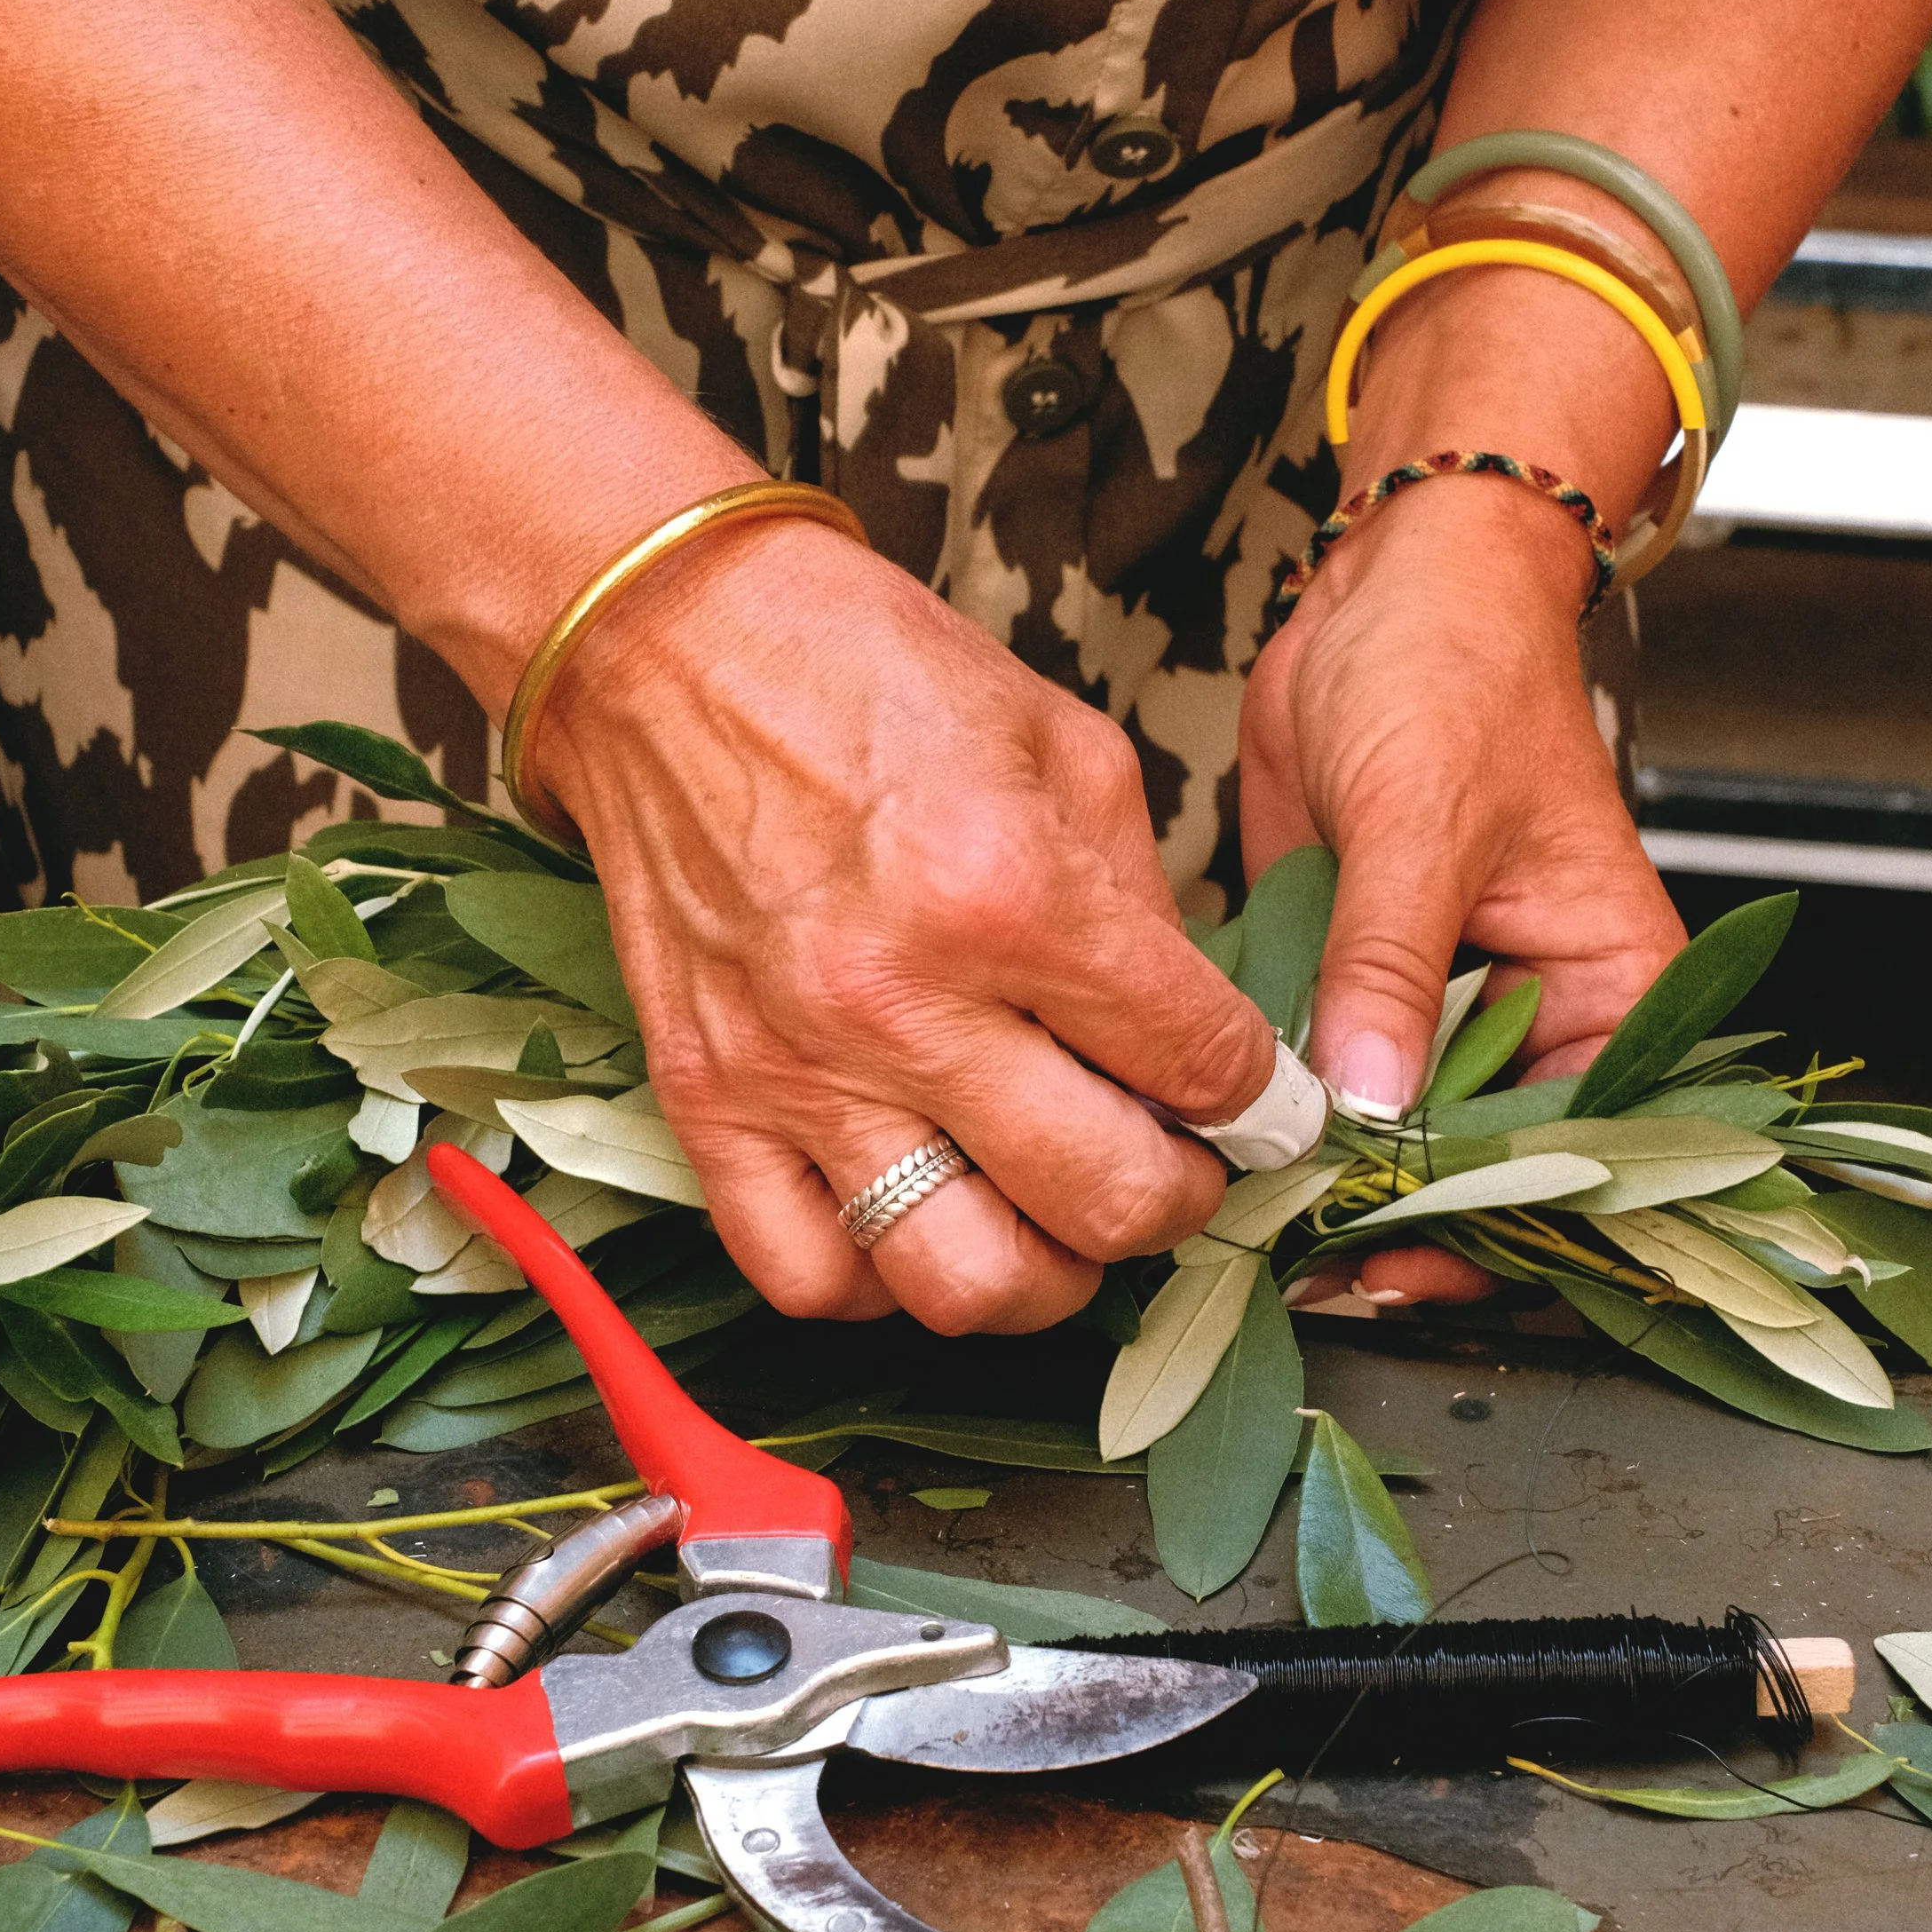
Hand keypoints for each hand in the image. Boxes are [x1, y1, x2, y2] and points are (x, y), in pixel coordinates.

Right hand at [536, 521, 1278, 1333]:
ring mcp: (793, 1069)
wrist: (671, 649)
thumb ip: (1145, 910)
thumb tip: (1202, 1044)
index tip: (1259, 1099)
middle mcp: (900, 1002)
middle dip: (1179, 1199)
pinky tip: (926, 1217)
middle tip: (1176, 1163)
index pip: (1198, 1065)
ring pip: (965, 1282)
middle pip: (1104, 1202)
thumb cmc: (870, 677)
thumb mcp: (1064, 748)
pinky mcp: (704, 1102)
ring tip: (1057, 1214)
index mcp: (1008, 892)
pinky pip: (810, 1276)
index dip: (1260, 1097)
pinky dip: (886, 1280)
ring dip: (1047, 1274)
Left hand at [1239, 474, 1686, 1309]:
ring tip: (1240, 1219)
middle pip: (1479, 1173)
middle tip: (1293, 1254)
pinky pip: (1324, 1082)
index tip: (1389, 1259)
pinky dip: (1278, 1116)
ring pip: (1392, 1144)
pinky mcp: (1356, 984)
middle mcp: (1535, 1019)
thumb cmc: (1456, 666)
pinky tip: (1214, 1147)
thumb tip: (1372, 1108)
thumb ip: (1393, 967)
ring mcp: (1440, 1010)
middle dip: (1392, 1219)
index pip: (1576, 1159)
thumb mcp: (1423, 818)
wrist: (1386, 584)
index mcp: (1612, 992)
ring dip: (1324, 1180)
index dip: (1488, 1228)